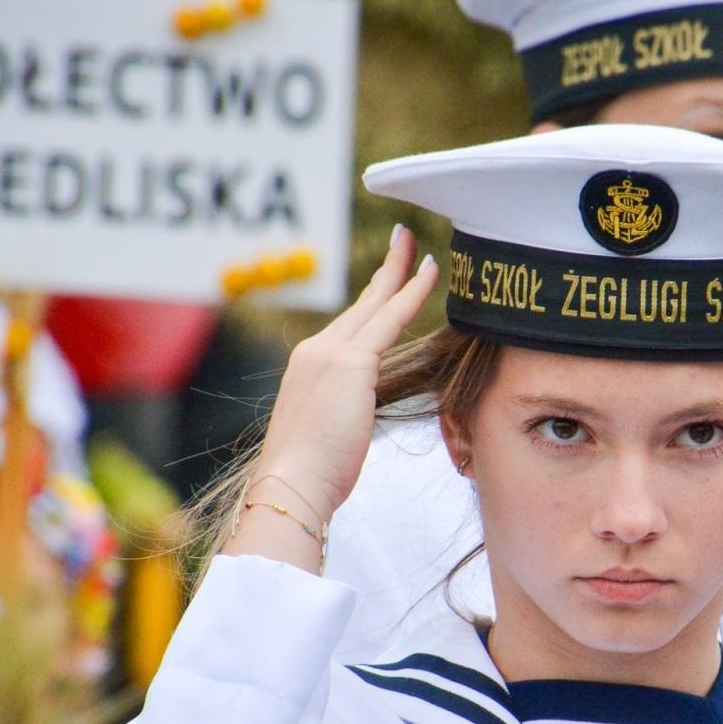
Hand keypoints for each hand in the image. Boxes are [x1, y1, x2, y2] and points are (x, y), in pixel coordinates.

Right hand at [241, 227, 438, 529]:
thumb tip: (353, 419)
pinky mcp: (352, 363)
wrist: (291, 484)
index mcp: (309, 367)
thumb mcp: (325, 435)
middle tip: (405, 240)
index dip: (372, 300)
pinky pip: (390, 318)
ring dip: (400, 271)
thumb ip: (341, 414)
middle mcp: (316, 351)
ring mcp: (331, 353)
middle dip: (387, 271)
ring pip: (377, 303)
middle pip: (362, 304)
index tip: (386, 279)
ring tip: (422, 248)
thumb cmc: (310, 475)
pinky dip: (412, 292)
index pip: (349, 326)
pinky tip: (431, 274)